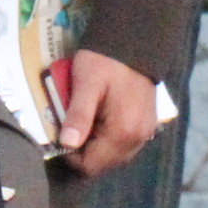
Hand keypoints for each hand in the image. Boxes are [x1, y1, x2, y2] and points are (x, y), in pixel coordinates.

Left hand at [54, 50, 159, 178]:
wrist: (134, 42)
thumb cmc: (105, 62)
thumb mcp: (86, 85)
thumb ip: (78, 116)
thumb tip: (67, 144)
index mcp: (123, 132)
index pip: (92, 165)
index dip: (71, 156)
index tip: (60, 135)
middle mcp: (138, 139)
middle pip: (104, 164)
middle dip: (83, 151)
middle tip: (71, 127)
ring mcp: (145, 133)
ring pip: (114, 156)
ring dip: (95, 146)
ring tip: (84, 123)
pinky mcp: (147, 126)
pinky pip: (124, 145)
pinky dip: (108, 140)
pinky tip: (100, 121)